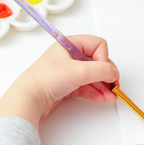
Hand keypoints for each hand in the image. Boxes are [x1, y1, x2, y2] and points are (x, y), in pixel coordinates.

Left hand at [0, 35, 118, 129]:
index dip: (104, 58)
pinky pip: (88, 86)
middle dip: (107, 74)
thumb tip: (113, 72)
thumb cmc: (45, 80)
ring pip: (94, 76)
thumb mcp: (78, 71)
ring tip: (112, 96)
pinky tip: (103, 99)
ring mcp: (70, 71)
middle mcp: (71, 56)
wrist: (28, 99)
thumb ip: (101, 70)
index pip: (98, 45)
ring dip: (104, 86)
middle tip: (114, 85)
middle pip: (98, 62)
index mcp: (71, 45)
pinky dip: (97, 92)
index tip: (105, 71)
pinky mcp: (68, 85)